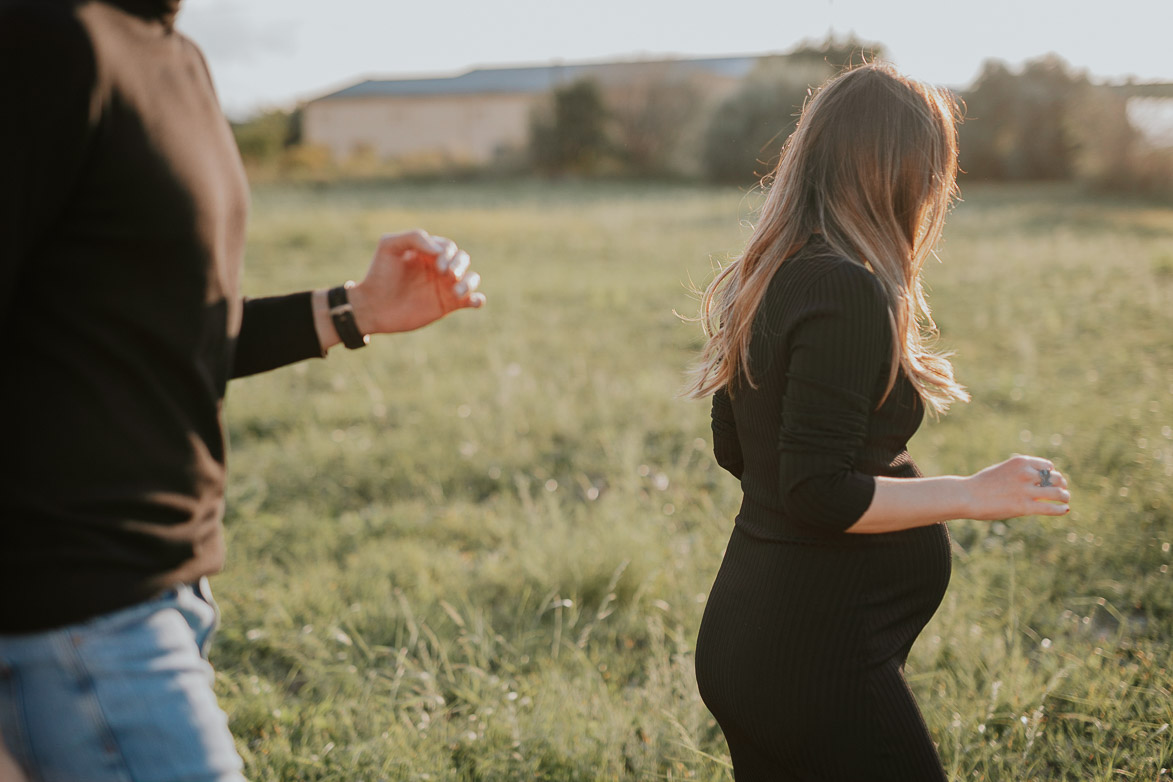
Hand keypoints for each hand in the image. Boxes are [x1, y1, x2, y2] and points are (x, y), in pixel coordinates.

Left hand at [348, 229, 483, 334]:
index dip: (446, 254)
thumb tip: (440, 250)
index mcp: (427, 252)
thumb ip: (414, 237)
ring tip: (456, 292)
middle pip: (463, 259)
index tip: (436, 265)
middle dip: (459, 265)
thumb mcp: (390, 246)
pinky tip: (474, 301)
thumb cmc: (379, 274)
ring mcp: (444, 287)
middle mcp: (438, 268)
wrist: (372, 306)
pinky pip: (472, 300)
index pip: (448, 247)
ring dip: (469, 282)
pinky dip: (478, 299)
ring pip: (472, 278)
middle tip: (447, 275)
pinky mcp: (447, 305)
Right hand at [964, 455, 1069, 519]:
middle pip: (1055, 478)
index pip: (1047, 466)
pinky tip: (1064, 510)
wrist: (967, 496)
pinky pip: (1050, 508)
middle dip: (1060, 484)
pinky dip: (1060, 509)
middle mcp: (1026, 474)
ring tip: (1065, 499)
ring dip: (1064, 496)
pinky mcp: (1025, 507)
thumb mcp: (1002, 470)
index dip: (1051, 473)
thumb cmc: (981, 484)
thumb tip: (1035, 479)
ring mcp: (1026, 491)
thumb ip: (1019, 473)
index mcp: (1020, 462)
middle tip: (1061, 490)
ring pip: (1057, 493)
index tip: (1050, 480)